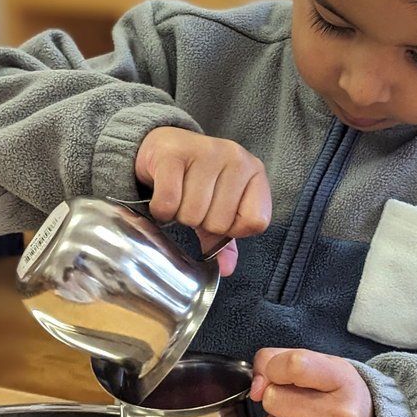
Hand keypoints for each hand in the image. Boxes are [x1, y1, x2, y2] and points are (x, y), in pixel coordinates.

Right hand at [135, 127, 270, 275]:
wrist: (165, 147)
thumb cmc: (197, 182)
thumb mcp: (218, 209)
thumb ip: (226, 240)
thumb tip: (226, 269)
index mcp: (255, 172)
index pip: (255, 222)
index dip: (233, 230)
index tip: (219, 216)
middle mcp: (236, 158)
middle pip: (219, 222)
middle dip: (200, 222)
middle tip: (193, 202)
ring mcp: (206, 151)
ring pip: (192, 214)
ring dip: (179, 215)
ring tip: (180, 197)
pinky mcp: (174, 153)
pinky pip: (168, 202)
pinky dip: (161, 209)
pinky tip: (163, 195)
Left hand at [250, 348, 373, 416]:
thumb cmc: (336, 394)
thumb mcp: (318, 364)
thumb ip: (276, 360)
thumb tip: (255, 389)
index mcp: (342, 381)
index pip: (295, 365)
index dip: (276, 367)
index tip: (280, 374)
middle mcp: (341, 416)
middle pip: (273, 400)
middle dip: (275, 399)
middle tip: (294, 403)